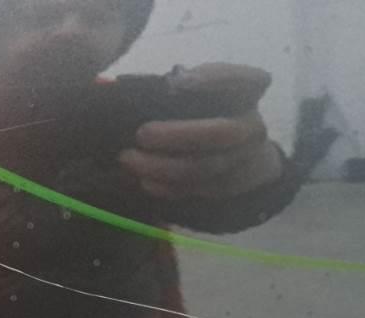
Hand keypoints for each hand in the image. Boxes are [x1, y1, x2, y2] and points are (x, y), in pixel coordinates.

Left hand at [118, 63, 283, 200]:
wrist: (243, 158)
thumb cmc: (209, 115)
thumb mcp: (202, 94)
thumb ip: (173, 87)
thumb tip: (114, 86)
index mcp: (247, 95)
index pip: (248, 81)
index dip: (219, 79)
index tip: (183, 81)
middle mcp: (250, 127)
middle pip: (220, 133)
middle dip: (177, 135)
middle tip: (142, 134)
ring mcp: (241, 160)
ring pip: (203, 168)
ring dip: (162, 166)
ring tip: (129, 160)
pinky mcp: (225, 187)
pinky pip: (194, 190)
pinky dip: (166, 187)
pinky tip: (143, 181)